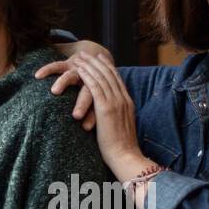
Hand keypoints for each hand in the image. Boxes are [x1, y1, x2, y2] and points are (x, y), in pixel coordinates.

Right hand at [34, 40, 113, 131]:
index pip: (97, 105)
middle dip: (82, 103)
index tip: (86, 128)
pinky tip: (37, 76)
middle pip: (87, 92)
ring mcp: (79, 71)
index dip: (93, 116)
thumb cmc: (94, 88)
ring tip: (55, 91)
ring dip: (64, 83)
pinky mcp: (67, 63)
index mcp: (99, 91)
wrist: (95, 60)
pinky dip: (47, 70)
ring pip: (70, 77)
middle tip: (76, 115)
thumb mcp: (96, 100)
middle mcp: (90, 81)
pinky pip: (56, 66)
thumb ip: (94, 116)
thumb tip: (89, 134)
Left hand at [71, 53, 149, 180]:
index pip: (118, 80)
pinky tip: (79, 69)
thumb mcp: (121, 129)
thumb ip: (116, 119)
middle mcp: (123, 99)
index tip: (101, 59)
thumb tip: (110, 118)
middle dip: (98, 62)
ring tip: (80, 57)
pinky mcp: (106, 108)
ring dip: (90, 65)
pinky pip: (95, 86)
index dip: (108, 67)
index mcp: (128, 103)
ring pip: (102, 77)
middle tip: (88, 52)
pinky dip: (88, 76)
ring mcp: (116, 102)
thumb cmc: (121, 149)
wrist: (125, 157)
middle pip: (110, 74)